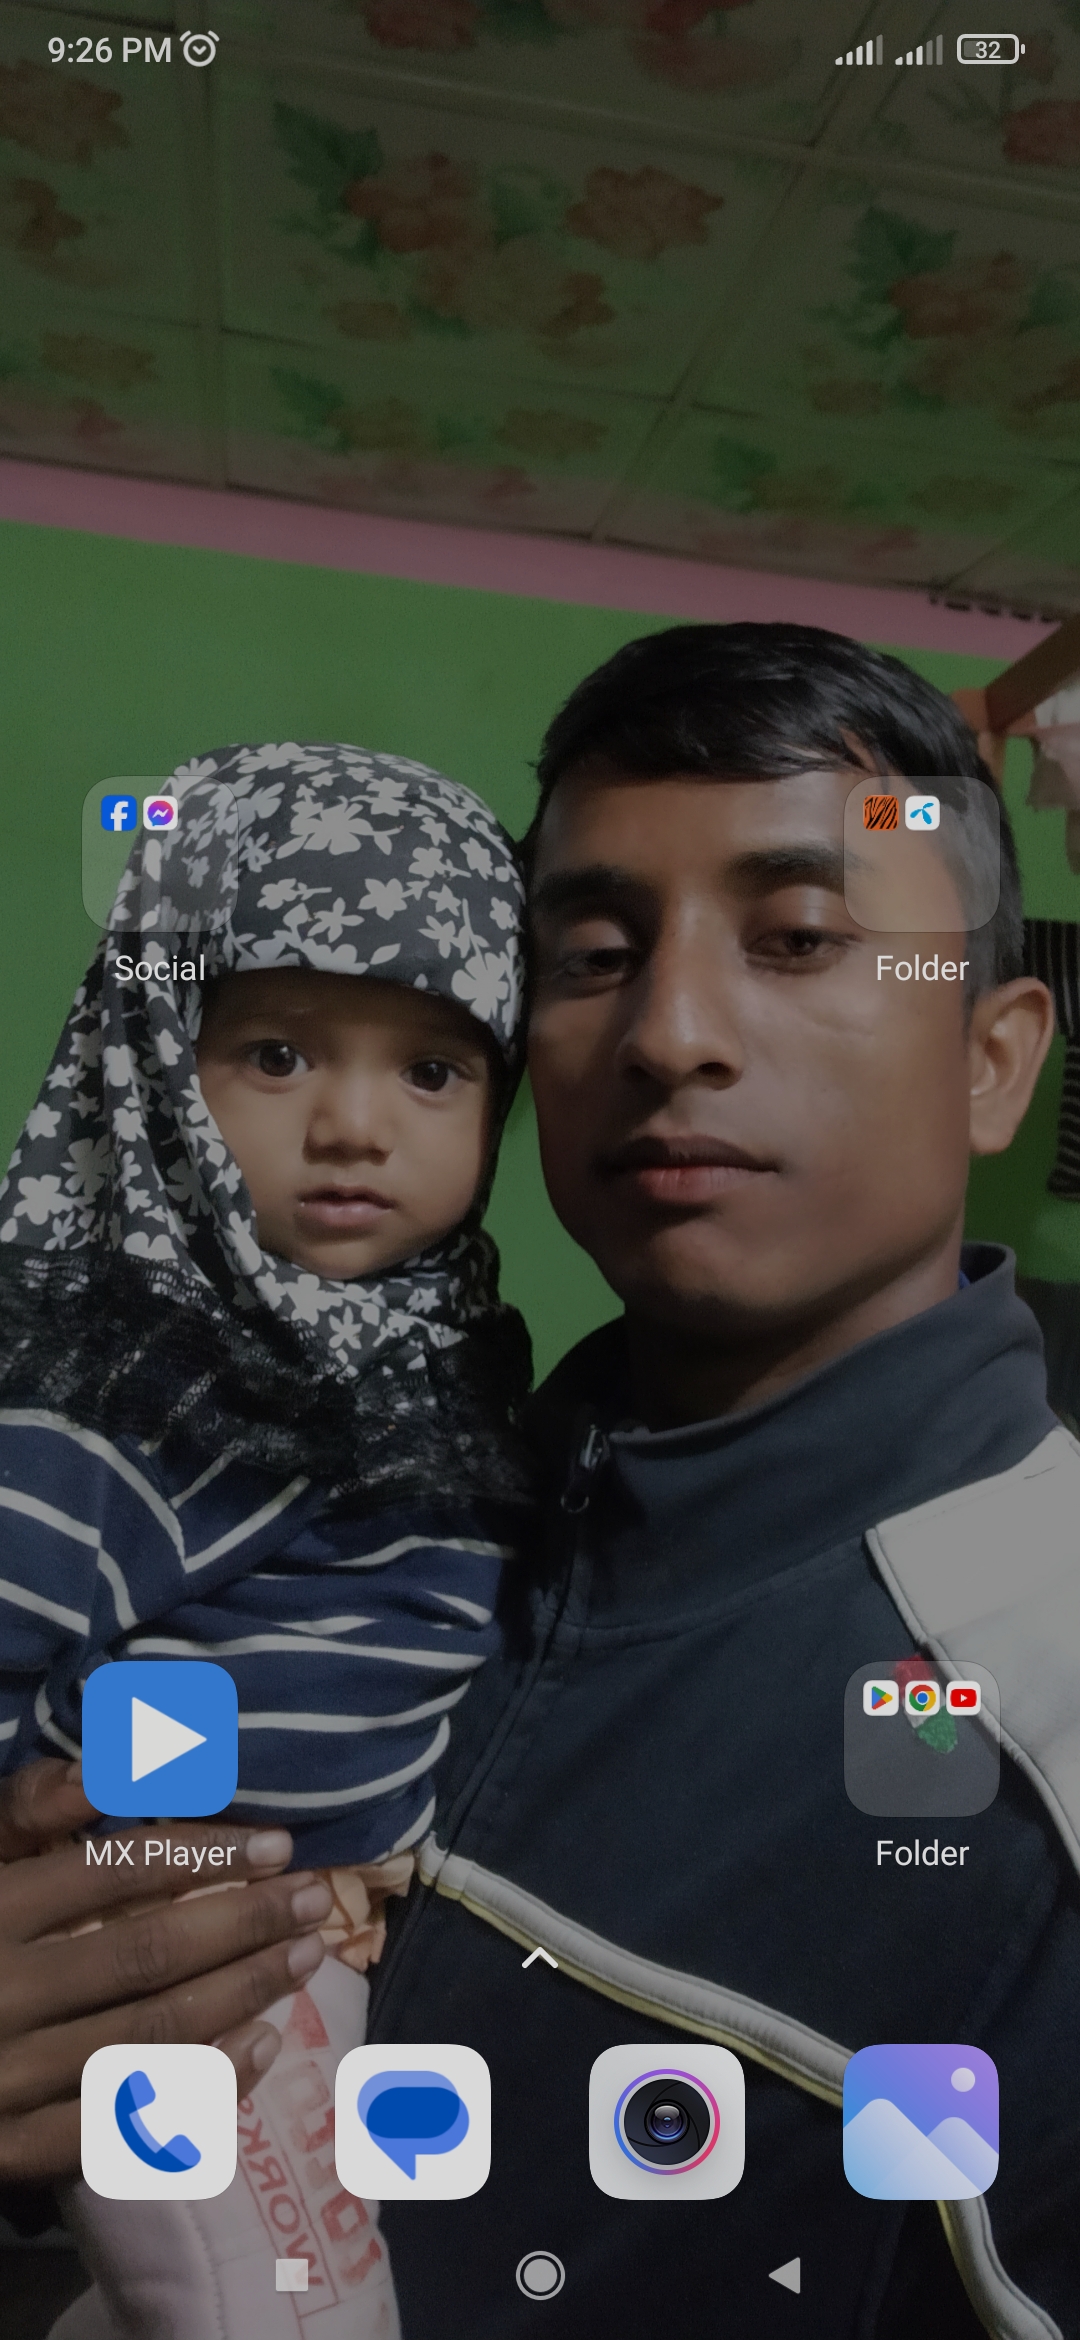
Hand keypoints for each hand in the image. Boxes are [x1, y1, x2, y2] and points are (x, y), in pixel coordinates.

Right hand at [0, 1759, 331, 2182]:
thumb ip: (19, 1811)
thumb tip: (109, 1766)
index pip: (108, 1874)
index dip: (199, 1854)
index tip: (275, 1840)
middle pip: (144, 1958)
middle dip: (243, 1922)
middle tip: (317, 1896)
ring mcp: (0, 2086)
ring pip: (146, 2040)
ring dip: (241, 1994)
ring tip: (307, 1954)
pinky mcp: (5, 2154)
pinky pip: (121, 2127)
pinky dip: (199, 2087)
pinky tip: (260, 2046)